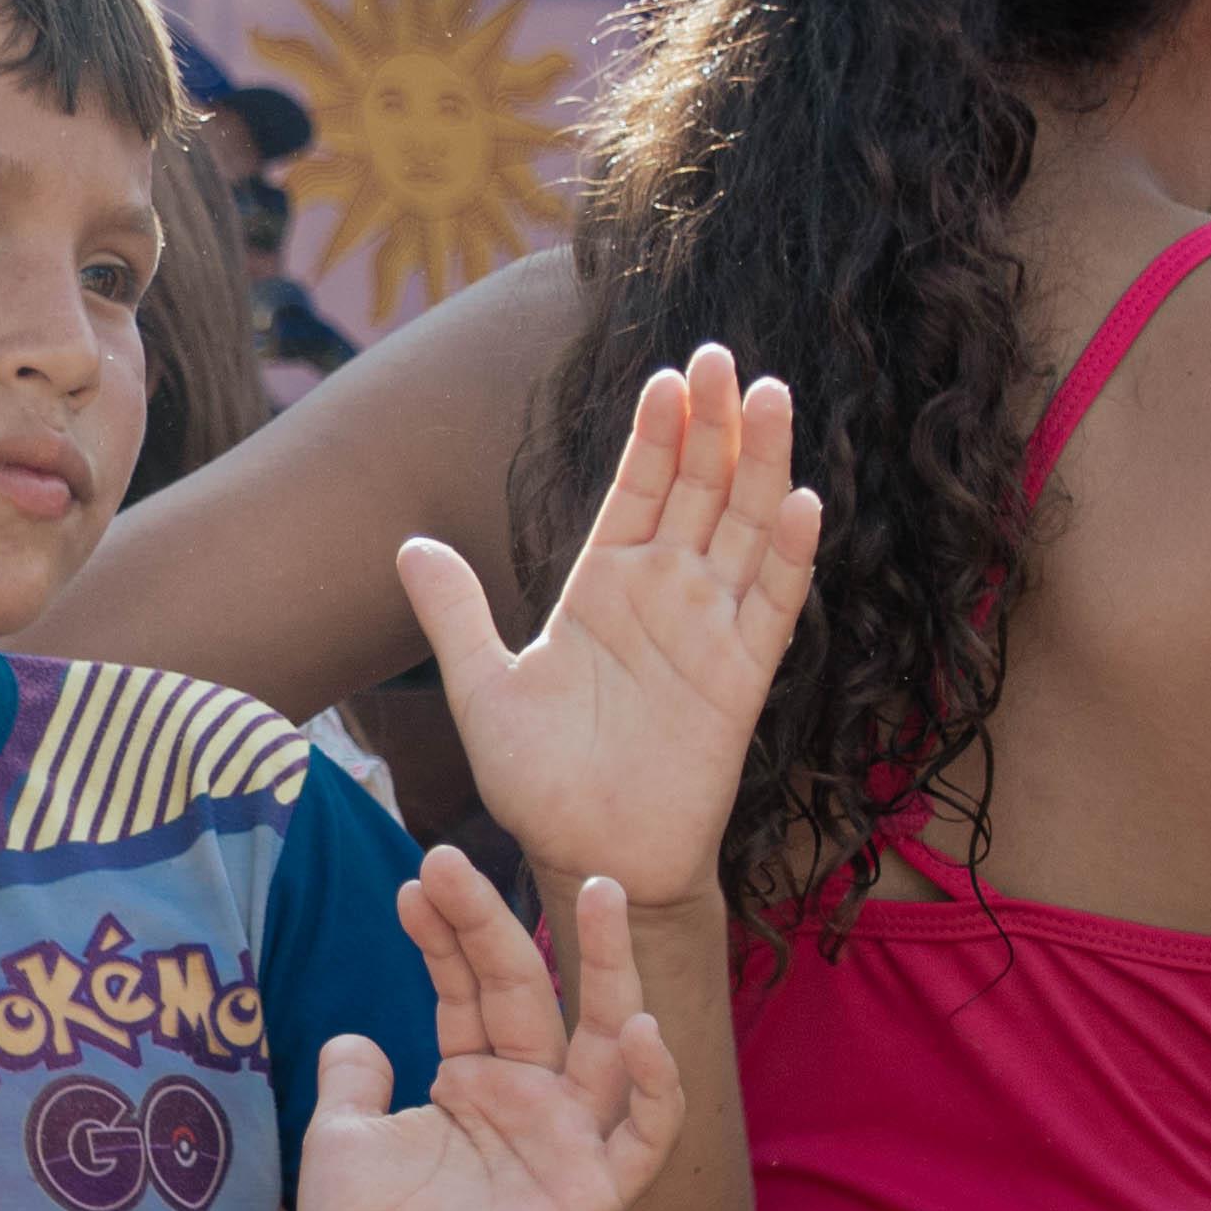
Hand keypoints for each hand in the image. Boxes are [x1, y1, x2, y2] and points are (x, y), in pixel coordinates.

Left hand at [296, 859, 688, 1210]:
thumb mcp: (344, 1135)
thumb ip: (353, 1080)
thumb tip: (357, 1036)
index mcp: (477, 1082)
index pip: (472, 991)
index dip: (446, 939)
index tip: (410, 885)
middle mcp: (530, 1101)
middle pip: (530, 994)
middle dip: (496, 925)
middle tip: (458, 858)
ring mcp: (569, 1142)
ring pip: (607, 1039)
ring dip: (607, 966)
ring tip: (599, 888)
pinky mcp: (599, 1194)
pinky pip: (647, 1133)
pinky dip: (657, 1084)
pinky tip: (642, 1029)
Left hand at [401, 350, 816, 911]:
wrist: (585, 855)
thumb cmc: (537, 782)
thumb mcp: (481, 690)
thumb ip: (455, 614)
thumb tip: (409, 545)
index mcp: (601, 587)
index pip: (637, 490)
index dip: (655, 434)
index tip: (665, 374)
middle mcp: (662, 596)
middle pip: (698, 490)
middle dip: (712, 424)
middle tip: (722, 356)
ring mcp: (707, 631)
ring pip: (743, 529)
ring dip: (760, 465)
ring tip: (770, 397)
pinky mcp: (740, 678)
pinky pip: (772, 606)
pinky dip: (788, 555)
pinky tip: (801, 501)